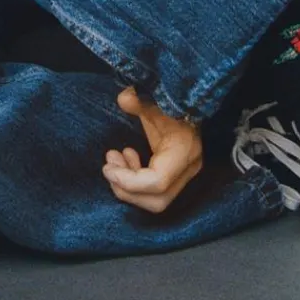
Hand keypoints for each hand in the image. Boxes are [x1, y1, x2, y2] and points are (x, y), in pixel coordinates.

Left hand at [102, 86, 202, 212]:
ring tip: (114, 158)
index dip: (128, 181)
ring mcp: (185, 174)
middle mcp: (188, 169)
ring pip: (155, 200)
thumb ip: (139, 99)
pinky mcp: (178, 175)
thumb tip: (124, 99)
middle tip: (108, 167)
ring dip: (128, 185)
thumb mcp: (154, 98)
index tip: (107, 167)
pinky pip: (155, 190)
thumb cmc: (172, 101)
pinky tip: (127, 156)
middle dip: (126, 189)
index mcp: (184, 151)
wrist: (191, 102)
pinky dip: (136, 181)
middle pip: (157, 201)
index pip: (157, 182)